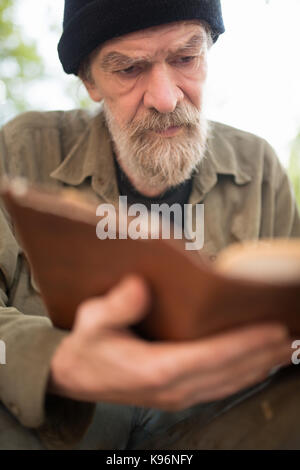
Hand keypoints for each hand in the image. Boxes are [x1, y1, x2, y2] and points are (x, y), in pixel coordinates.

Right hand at [49, 275, 291, 410]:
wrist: (76, 377)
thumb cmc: (87, 345)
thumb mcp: (92, 320)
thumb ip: (116, 306)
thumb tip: (140, 286)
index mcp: (155, 369)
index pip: (211, 357)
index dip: (245, 344)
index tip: (275, 330)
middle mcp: (173, 388)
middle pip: (229, 372)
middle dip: (265, 355)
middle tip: (295, 336)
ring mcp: (178, 396)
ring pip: (230, 383)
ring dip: (261, 367)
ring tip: (287, 350)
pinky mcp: (179, 396)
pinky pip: (220, 387)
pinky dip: (245, 376)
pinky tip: (260, 365)